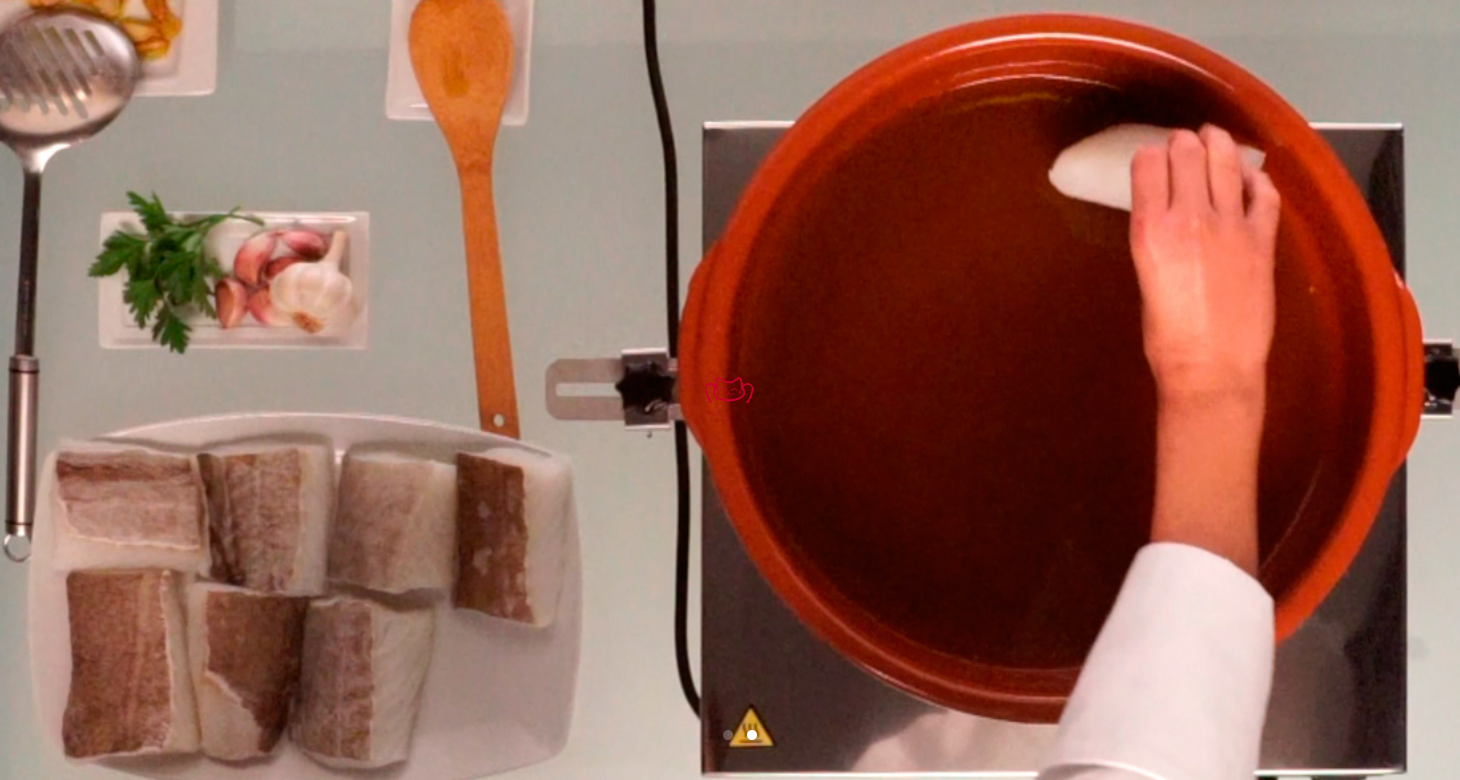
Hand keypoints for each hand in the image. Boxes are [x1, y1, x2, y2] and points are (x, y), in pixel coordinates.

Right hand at [1129, 125, 1280, 408]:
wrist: (1212, 367)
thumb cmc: (1167, 337)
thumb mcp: (1146, 277)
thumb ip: (1157, 240)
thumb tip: (1167, 221)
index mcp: (1150, 229)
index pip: (1147, 165)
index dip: (1149, 155)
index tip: (1152, 158)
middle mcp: (1189, 216)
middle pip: (1186, 154)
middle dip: (1183, 143)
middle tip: (1184, 143)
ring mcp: (1231, 224)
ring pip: (1226, 163)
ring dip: (1218, 144)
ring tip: (1213, 137)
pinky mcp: (1262, 239)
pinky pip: (1263, 194)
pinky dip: (1255, 178)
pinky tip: (1250, 177)